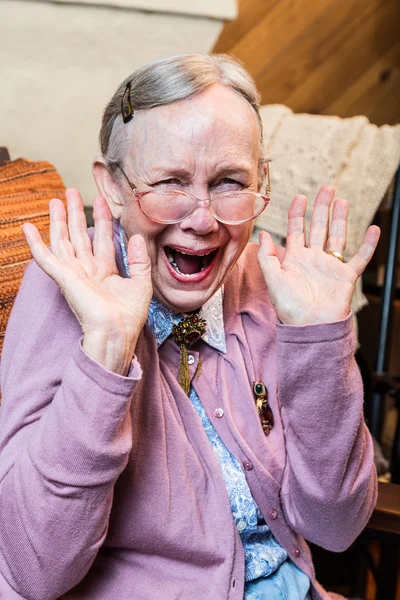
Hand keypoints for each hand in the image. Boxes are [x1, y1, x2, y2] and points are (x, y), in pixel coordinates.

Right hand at [23, 189, 152, 374]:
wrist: (116, 332)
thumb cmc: (129, 316)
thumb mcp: (141, 283)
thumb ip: (139, 259)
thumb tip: (136, 236)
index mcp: (106, 271)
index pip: (103, 238)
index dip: (103, 219)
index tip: (103, 200)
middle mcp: (88, 269)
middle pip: (80, 235)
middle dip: (76, 213)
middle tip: (71, 191)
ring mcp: (74, 273)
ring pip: (63, 240)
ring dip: (58, 220)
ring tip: (55, 200)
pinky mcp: (64, 277)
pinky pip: (45, 258)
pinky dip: (35, 243)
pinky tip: (28, 227)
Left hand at [257, 186, 379, 325]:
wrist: (310, 327)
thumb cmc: (289, 308)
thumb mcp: (273, 280)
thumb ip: (267, 257)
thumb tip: (263, 233)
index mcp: (295, 259)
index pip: (296, 230)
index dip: (297, 213)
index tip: (300, 197)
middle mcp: (313, 259)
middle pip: (319, 227)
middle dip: (322, 208)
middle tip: (327, 189)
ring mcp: (331, 267)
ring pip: (338, 237)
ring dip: (340, 219)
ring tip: (342, 201)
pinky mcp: (346, 276)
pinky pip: (360, 258)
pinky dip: (368, 244)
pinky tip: (374, 229)